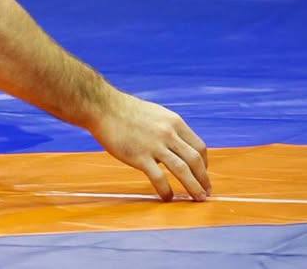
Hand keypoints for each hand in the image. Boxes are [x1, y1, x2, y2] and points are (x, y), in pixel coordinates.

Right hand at [90, 90, 209, 201]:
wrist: (101, 106)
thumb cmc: (125, 109)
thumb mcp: (154, 113)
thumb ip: (168, 128)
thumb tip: (177, 145)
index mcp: (173, 121)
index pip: (199, 146)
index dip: (205, 163)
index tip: (202, 173)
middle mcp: (168, 133)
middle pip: (195, 161)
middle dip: (203, 179)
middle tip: (205, 192)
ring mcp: (154, 145)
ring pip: (183, 171)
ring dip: (193, 188)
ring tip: (197, 198)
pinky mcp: (140, 157)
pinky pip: (160, 179)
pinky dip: (166, 191)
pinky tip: (167, 197)